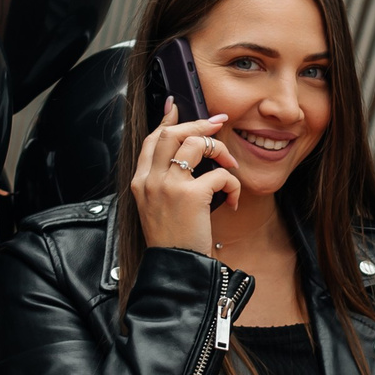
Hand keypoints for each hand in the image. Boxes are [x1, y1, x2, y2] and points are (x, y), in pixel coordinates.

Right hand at [131, 98, 241, 251]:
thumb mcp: (155, 208)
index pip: (151, 140)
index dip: (166, 120)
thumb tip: (184, 160)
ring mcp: (169, 185)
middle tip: (217, 124)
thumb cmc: (171, 241)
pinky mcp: (191, 195)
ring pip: (195, 143)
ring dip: (219, 149)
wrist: (174, 268)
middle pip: (172, 133)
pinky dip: (233, 183)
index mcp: (140, 182)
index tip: (176, 107)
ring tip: (230, 164)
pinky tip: (234, 199)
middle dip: (198, 124)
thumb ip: (163, 183)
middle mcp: (150, 180)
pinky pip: (220, 174)